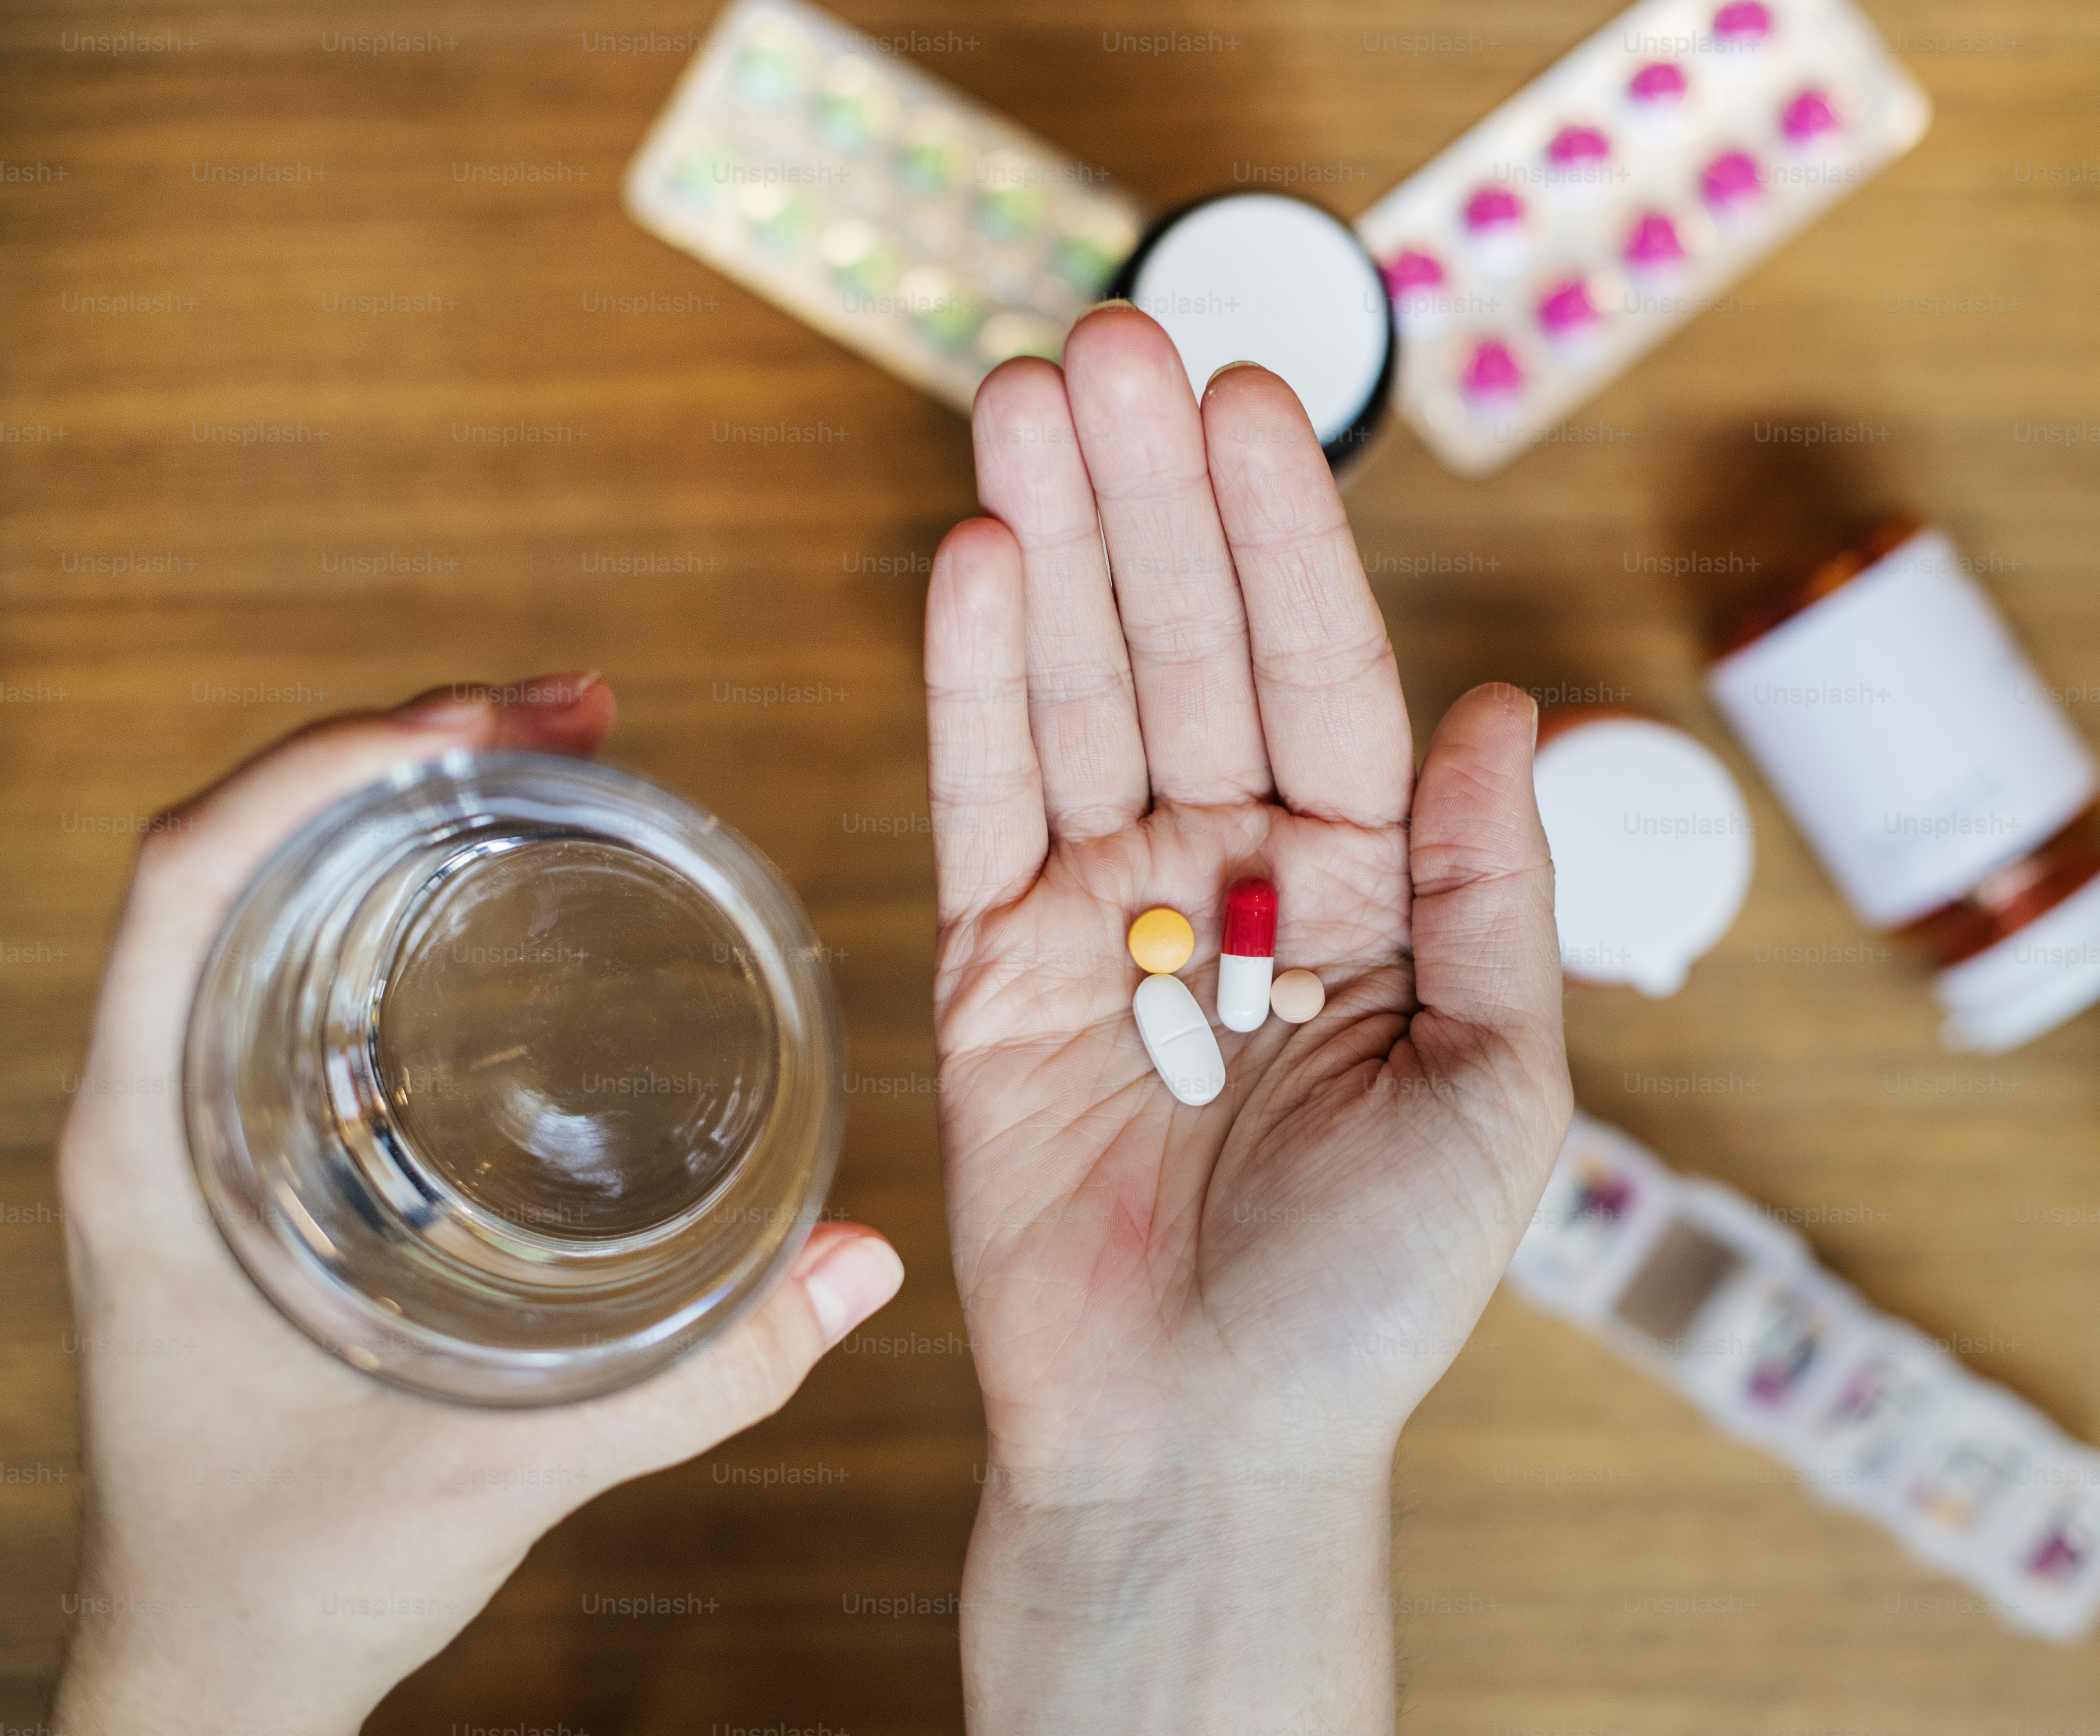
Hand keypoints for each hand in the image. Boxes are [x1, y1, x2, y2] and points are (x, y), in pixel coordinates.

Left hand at [52, 677, 906, 1735]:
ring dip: (410, 806)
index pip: (189, 876)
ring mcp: (201, 1124)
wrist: (217, 1667)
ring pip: (280, 896)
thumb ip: (690, 1380)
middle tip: (574, 711)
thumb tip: (861, 1268)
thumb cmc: (293, 1572)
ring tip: (562, 757)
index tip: (474, 722)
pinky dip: (407, 892)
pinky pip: (309, 966)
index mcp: (150, 1147)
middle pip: (249, 850)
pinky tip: (515, 887)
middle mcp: (157, 1106)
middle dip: (402, 749)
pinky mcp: (257, 1154)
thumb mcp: (496, 1470)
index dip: (321, 765)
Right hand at [928, 307, 1571, 1732]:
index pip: (1321, 676)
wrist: (1209, 1439)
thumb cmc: (1371, 1292)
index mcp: (1368, 889)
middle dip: (1149, 500)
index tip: (1245, 404)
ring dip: (1053, 544)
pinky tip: (975, 559)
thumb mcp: (1497, 1086)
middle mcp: (1236, 877)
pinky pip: (985, 802)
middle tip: (1107, 342)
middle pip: (1187, 653)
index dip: (1282, 540)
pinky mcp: (996, 970)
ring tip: (1024, 396)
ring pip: (1078, 694)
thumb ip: (1497, 891)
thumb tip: (1508, 709)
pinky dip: (976, 685)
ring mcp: (1107, 914)